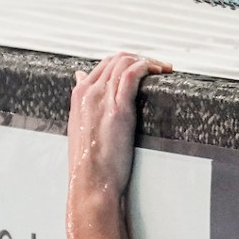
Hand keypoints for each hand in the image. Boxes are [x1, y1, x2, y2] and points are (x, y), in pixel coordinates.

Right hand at [67, 53, 169, 195]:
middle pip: (115, 59)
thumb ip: (84, 106)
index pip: (101, 66)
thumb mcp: (80, 130)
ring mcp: (102, 98)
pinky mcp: (119, 108)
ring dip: (147, 60)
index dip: (122, 63)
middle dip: (137, 58)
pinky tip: (159, 72)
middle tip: (154, 68)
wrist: (91, 180)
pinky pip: (133, 74)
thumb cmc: (88, 163)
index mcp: (78, 98)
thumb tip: (81, 86)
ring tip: (161, 69)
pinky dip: (148, 66)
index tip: (138, 69)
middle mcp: (88, 93)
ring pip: (125, 62)